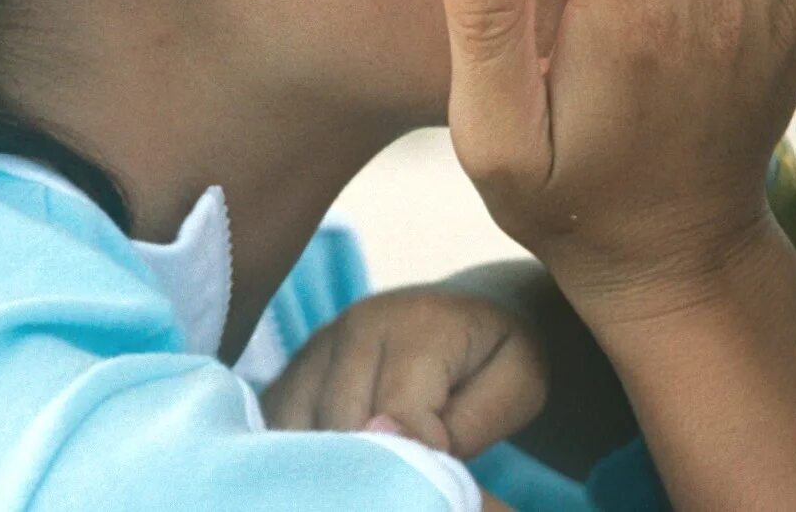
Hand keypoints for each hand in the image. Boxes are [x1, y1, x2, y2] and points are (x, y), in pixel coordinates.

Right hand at [259, 285, 546, 459]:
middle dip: (375, 470)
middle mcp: (354, 326)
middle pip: (340, 430)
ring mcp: (314, 349)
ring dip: (336, 468)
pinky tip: (340, 470)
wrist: (472, 314)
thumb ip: (470, 420)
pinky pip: (276, 435)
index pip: (396, 415)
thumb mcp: (519, 384)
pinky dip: (304, 461)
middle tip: (412, 482)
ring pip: (300, 437)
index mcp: (416, 323)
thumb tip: (392, 442)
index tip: (446, 471)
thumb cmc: (500, 357)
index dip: (420, 461)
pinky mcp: (288, 375)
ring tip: (380, 474)